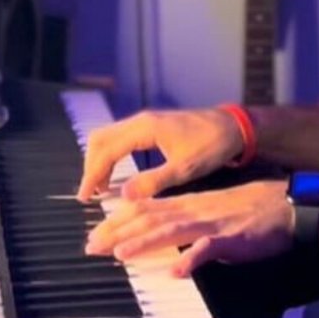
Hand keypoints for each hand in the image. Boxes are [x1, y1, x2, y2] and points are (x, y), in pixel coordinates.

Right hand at [75, 107, 245, 201]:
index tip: (84, 197)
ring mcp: (145, 121)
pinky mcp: (152, 125)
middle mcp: (140, 120)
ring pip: (109, 136)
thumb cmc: (212, 146)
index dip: (92, 175)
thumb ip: (153, 182)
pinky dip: (111, 154)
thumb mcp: (184, 169)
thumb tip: (123, 195)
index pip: (106, 151)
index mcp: (144, 128)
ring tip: (99, 187)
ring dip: (100, 159)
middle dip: (90, 166)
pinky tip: (116, 173)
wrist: (234, 126)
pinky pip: (121, 137)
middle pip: (100, 139)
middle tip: (88, 194)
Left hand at [83, 180, 292, 277]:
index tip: (94, 233)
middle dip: (118, 232)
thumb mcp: (210, 210)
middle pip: (149, 219)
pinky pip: (209, 249)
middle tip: (91, 245)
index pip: (145, 210)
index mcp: (187, 204)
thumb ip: (185, 221)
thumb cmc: (249, 210)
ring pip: (172, 231)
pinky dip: (192, 258)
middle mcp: (193, 210)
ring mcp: (211, 224)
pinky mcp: (231, 238)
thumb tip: (160, 232)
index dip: (117, 221)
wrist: (285, 205)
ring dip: (145, 243)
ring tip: (121, 253)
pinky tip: (177, 271)